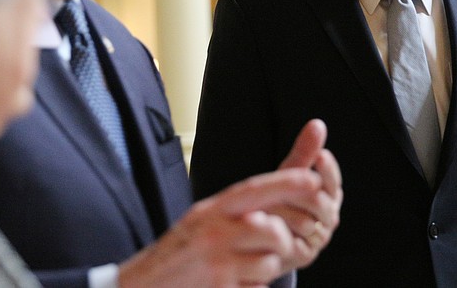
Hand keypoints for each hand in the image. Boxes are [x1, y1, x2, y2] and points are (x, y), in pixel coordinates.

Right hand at [118, 167, 325, 287]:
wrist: (143, 286)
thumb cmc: (179, 255)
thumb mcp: (200, 222)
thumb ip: (232, 213)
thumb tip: (268, 213)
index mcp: (211, 210)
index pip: (253, 189)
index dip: (286, 183)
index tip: (313, 179)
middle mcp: (213, 230)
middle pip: (269, 227)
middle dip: (284, 236)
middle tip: (282, 245)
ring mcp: (217, 261)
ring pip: (269, 261)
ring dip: (265, 269)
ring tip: (242, 270)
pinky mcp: (220, 287)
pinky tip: (233, 286)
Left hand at [272, 119, 342, 270]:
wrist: (262, 232)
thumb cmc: (279, 197)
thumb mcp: (289, 172)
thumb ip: (304, 151)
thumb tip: (318, 123)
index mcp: (329, 195)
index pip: (334, 181)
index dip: (329, 169)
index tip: (320, 155)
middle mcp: (328, 217)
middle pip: (321, 202)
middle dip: (300, 192)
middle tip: (281, 183)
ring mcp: (318, 238)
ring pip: (307, 222)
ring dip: (286, 212)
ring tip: (267, 204)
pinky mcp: (304, 255)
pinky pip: (295, 243)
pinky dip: (280, 232)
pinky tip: (265, 224)